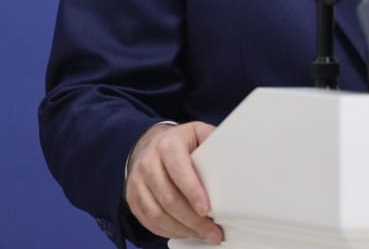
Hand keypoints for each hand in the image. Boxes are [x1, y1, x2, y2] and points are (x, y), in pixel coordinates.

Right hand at [125, 121, 222, 243]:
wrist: (150, 143)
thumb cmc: (181, 141)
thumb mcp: (198, 133)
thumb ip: (214, 142)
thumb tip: (236, 157)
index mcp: (168, 145)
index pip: (179, 170)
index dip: (193, 191)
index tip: (207, 209)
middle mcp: (148, 162)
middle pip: (168, 198)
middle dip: (192, 219)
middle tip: (212, 231)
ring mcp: (137, 181)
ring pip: (157, 213)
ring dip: (181, 229)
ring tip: (202, 234)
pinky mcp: (132, 197)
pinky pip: (148, 221)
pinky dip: (168, 231)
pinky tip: (185, 232)